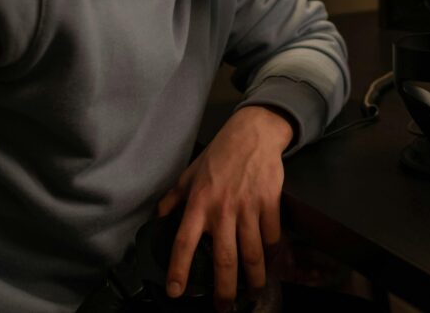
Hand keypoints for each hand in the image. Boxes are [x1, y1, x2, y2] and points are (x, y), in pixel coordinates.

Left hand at [157, 105, 293, 310]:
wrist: (253, 134)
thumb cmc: (219, 154)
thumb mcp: (189, 174)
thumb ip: (173, 199)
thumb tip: (157, 218)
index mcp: (198, 204)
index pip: (183, 242)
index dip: (179, 270)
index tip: (176, 291)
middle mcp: (222, 209)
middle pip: (224, 259)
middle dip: (224, 289)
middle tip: (223, 308)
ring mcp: (248, 207)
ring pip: (252, 253)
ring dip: (253, 278)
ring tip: (251, 292)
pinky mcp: (270, 202)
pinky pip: (271, 235)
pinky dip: (271, 252)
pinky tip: (269, 261)